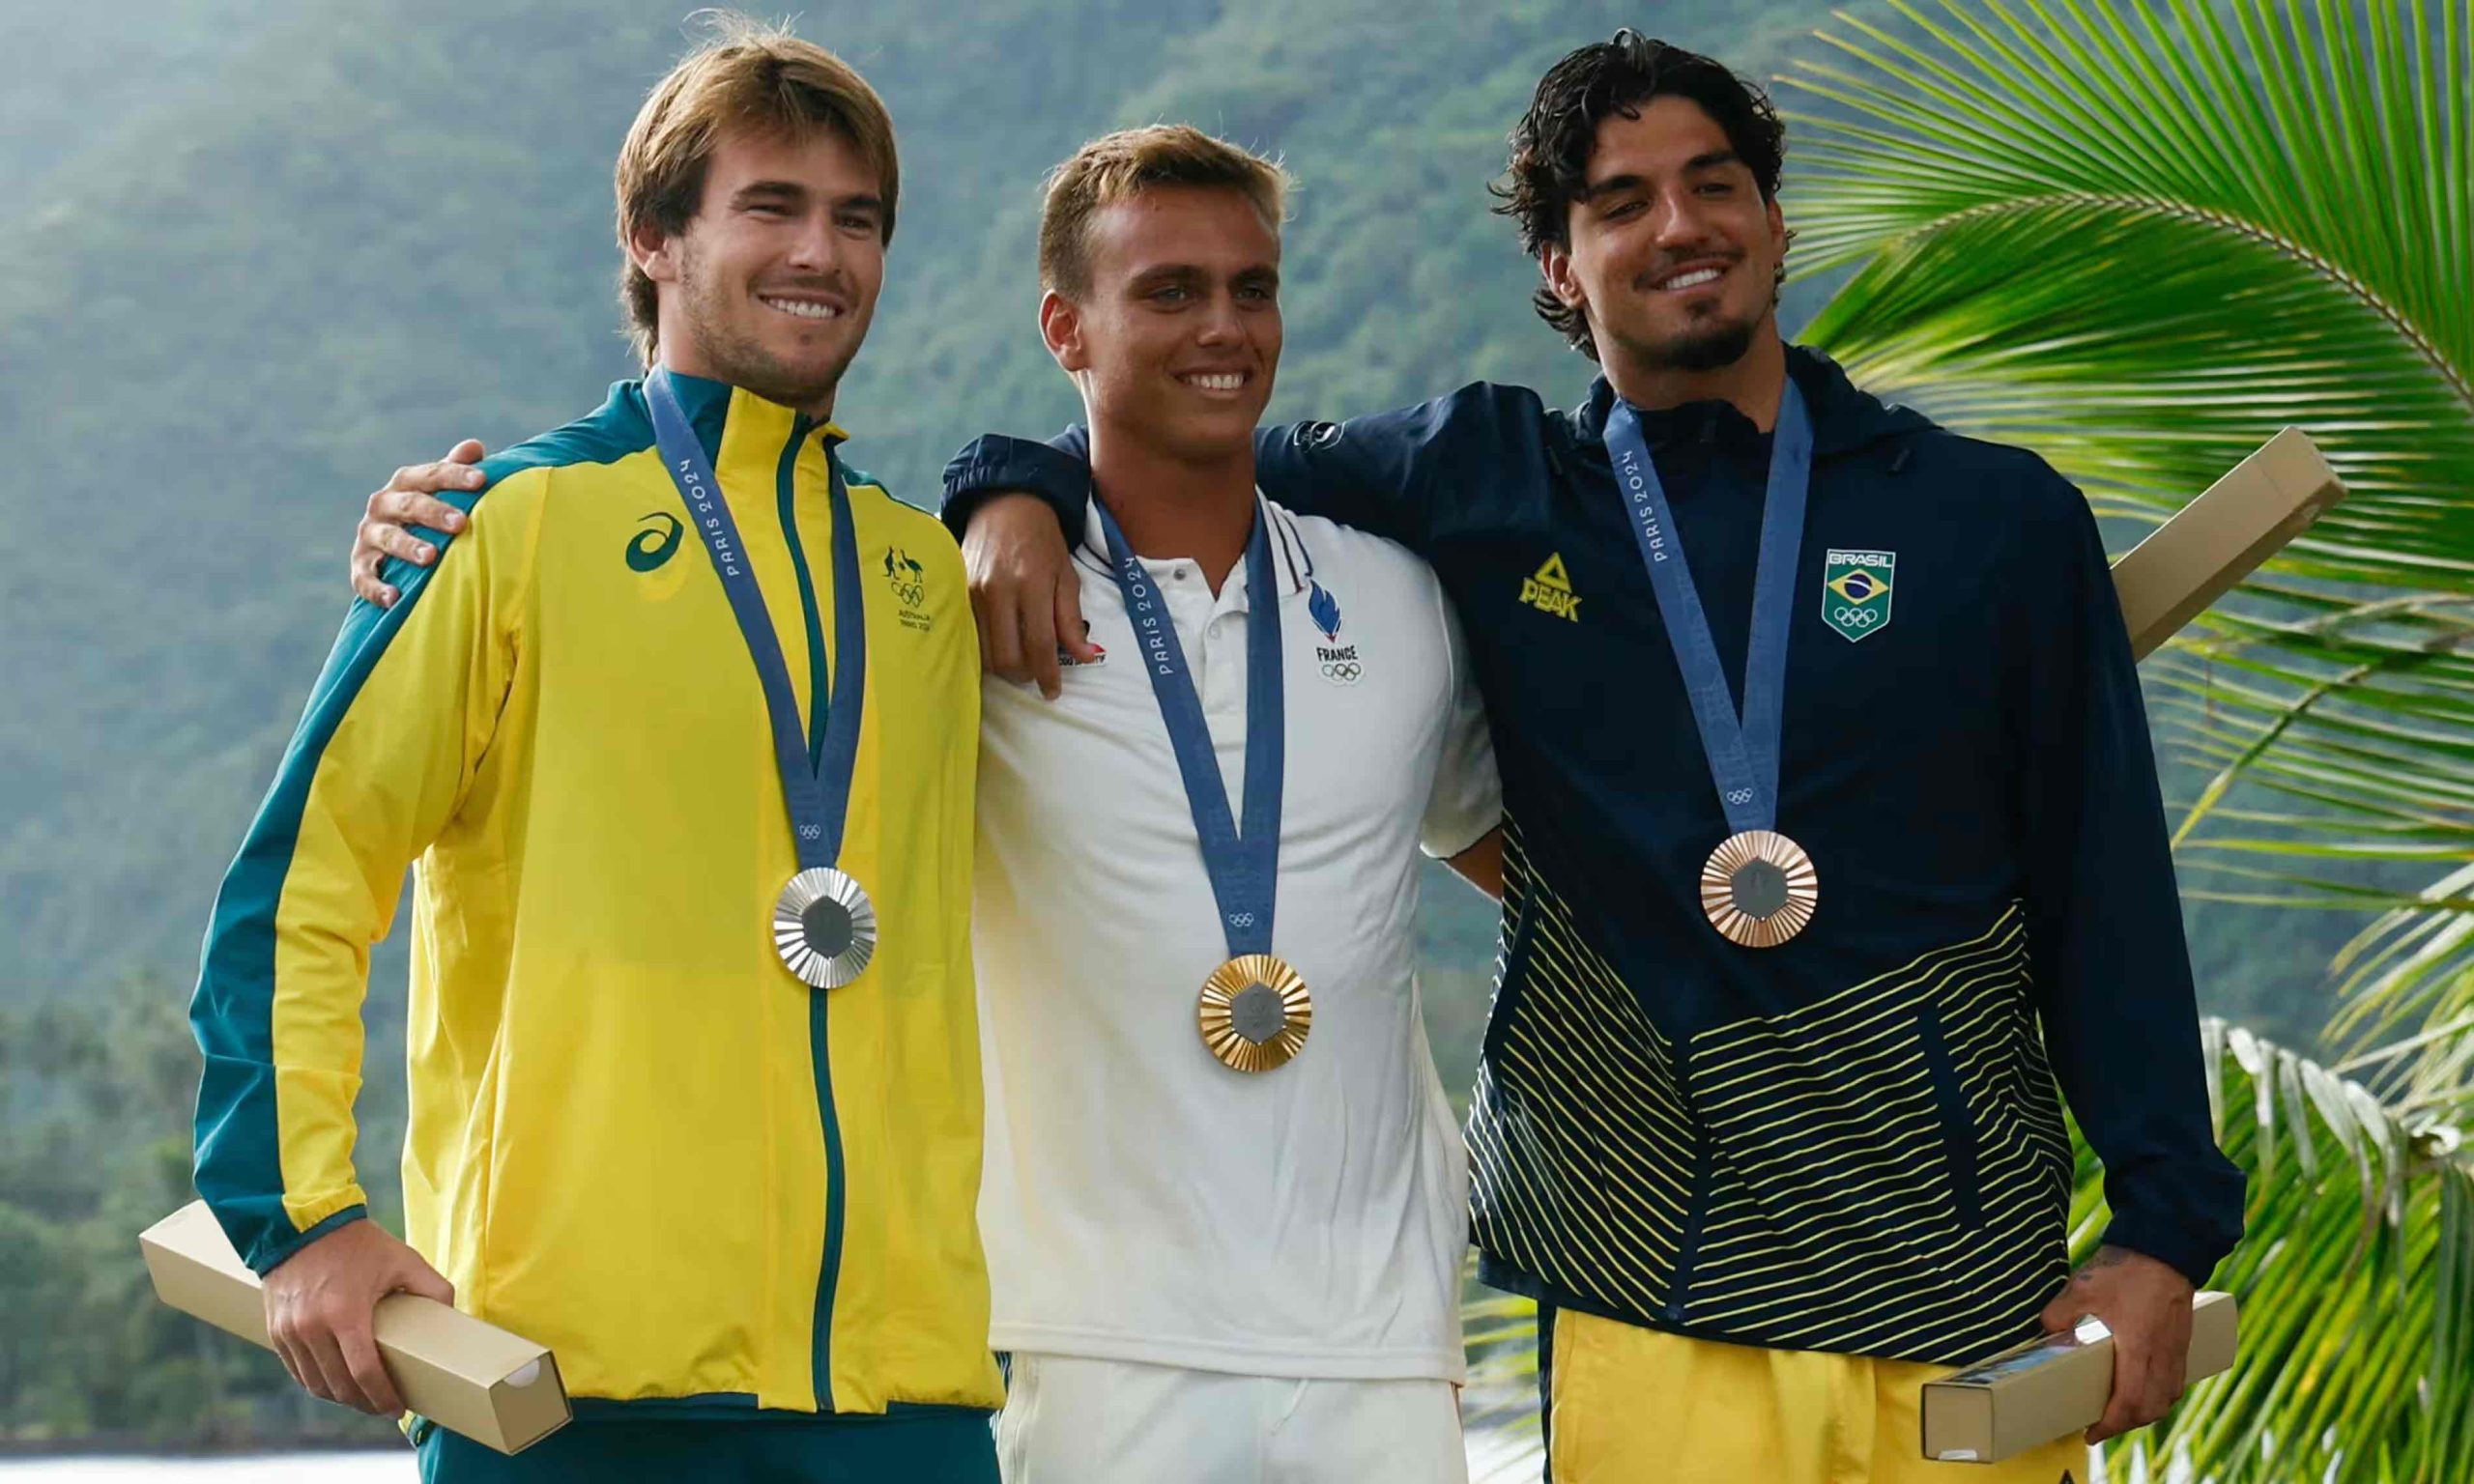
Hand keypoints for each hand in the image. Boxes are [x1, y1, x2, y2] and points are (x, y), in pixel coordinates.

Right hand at [261, 1217, 455, 1415]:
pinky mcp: (276, 1331)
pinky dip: (317, 1383)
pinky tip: (336, 1383)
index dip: (382, 1397)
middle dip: (365, 1403)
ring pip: (315, 1384)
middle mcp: (312, 1328)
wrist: (304, 1224)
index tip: (398, 1408)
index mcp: (345, 1314)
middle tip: (385, 1407)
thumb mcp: (403, 1259)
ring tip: (363, 1398)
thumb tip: (453, 1315)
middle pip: (339, 1386)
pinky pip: (297, 1371)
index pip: (364, 1373)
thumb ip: (433, 1287)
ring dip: (340, 1397)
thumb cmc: (357, 1243)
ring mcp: (290, 1332)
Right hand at [353, 440, 487, 607]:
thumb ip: (453, 469)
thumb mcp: (438, 490)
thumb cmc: (427, 513)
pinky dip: (377, 588)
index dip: (455, 475)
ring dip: (408, 547)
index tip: (481, 480)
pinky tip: (395, 597)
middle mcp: (383, 505)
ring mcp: (369, 535)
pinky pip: (364, 577)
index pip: (431, 475)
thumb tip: (475, 447)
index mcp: (405, 484)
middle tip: (461, 523)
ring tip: (431, 557)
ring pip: (387, 538)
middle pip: (409, 505)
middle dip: (434, 512)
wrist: (388, 546)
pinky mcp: (359, 565)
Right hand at [963, 492, 1097, 697]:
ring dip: (1004, 665)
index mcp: (1031, 584)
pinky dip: (985, 648)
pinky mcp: (956, 592)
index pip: (1039, 645)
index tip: (1053, 692)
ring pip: (984, 652)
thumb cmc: (1043, 541)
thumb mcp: (1066, 576)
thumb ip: (1071, 619)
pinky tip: (999, 643)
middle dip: (1024, 674)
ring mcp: (971, 592)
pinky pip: (969, 635)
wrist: (1005, 505)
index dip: (1047, 675)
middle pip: (1007, 657)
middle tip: (1036, 671)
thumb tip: (1085, 657)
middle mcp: (997, 591)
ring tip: (1019, 657)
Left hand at [2039, 1244, 2195, 1443]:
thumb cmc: (2126, 1267)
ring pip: (2166, 1398)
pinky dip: (2159, 1395)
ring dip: (2144, 1412)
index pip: (2130, 1403)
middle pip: (2151, 1409)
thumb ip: (2059, 1313)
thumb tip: (2045, 1331)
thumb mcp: (2082, 1288)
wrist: (2166, 1246)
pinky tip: (2143, 1390)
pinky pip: (2175, 1382)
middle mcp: (2163, 1356)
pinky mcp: (2182, 1341)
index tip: (2090, 1432)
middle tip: (2099, 1427)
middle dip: (2125, 1424)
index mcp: (2139, 1348)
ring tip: (2119, 1413)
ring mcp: (2177, 1350)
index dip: (2110, 1424)